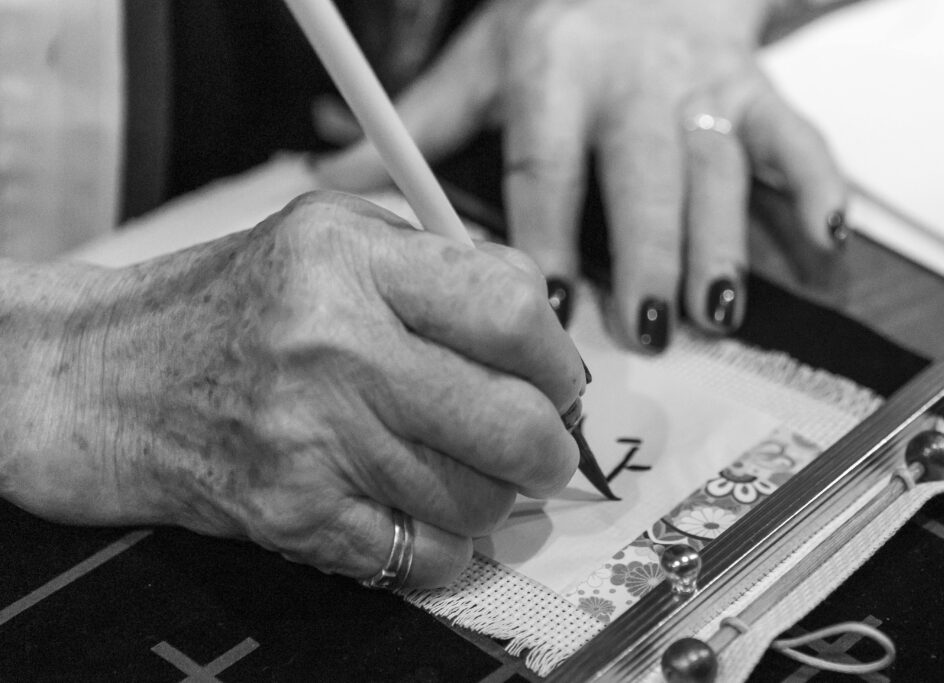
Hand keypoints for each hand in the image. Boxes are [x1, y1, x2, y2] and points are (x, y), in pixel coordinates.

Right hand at [0, 191, 583, 587]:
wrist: (106, 376)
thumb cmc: (229, 305)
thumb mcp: (330, 238)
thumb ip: (441, 269)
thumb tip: (544, 333)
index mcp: (350, 259)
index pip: (512, 312)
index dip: (559, 358)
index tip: (558, 379)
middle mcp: (333, 345)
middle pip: (513, 423)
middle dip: (549, 447)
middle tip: (540, 444)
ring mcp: (312, 438)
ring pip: (477, 500)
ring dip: (491, 495)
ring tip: (457, 466)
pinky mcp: (294, 513)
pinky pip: (427, 556)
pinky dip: (446, 544)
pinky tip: (418, 508)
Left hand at [314, 0, 846, 349]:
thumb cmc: (555, 25)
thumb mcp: (481, 62)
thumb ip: (414, 122)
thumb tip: (328, 166)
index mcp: (557, 73)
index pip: (548, 162)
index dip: (547, 231)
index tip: (544, 297)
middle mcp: (635, 80)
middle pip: (642, 175)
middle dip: (647, 253)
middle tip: (644, 328)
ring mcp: (704, 89)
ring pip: (720, 171)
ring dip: (724, 244)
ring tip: (717, 311)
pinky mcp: (756, 95)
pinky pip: (798, 140)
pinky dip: (817, 190)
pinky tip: (825, 242)